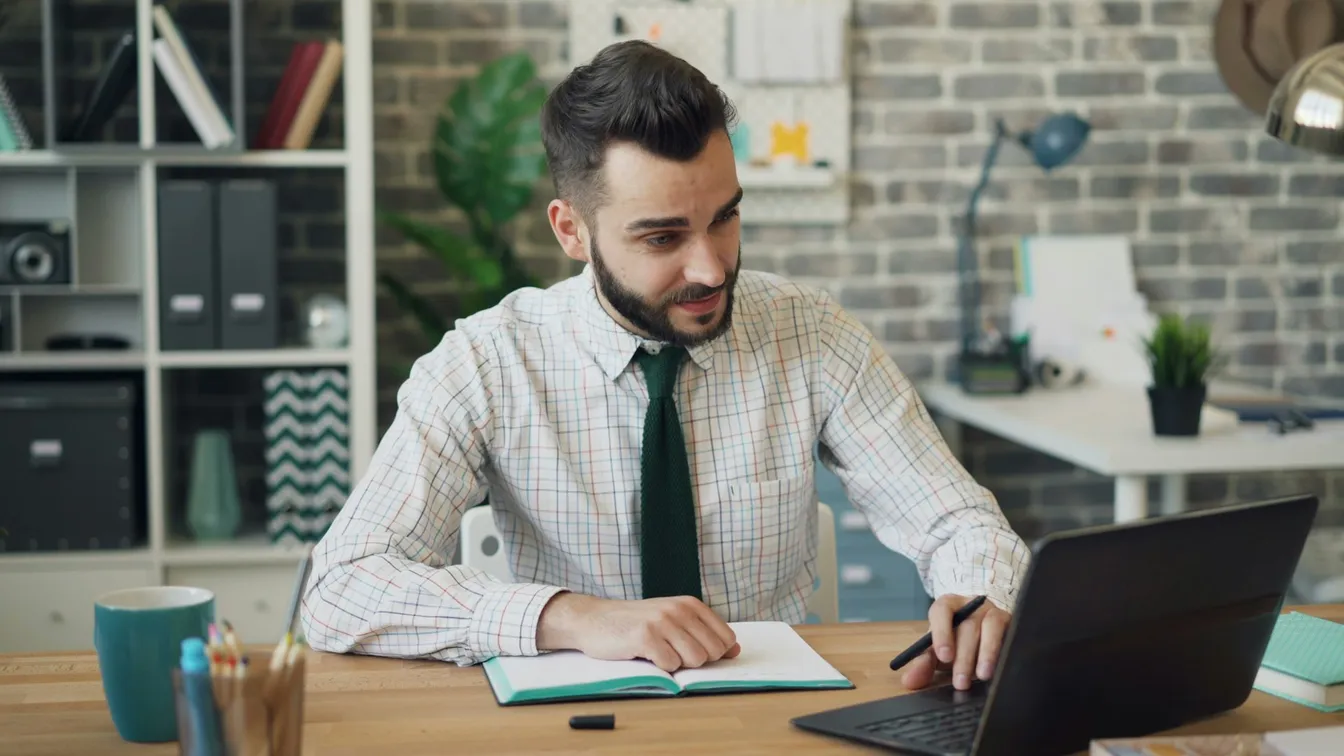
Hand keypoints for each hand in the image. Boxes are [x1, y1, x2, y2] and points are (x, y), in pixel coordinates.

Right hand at [536, 592, 740, 671]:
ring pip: (694, 660)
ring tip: (658, 652)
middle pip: (711, 653)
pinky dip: (659, 667)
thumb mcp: (673, 621)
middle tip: (670, 651)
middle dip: (694, 660)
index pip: (725, 639)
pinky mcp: (645, 637)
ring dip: (676, 664)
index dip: (712, 653)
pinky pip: (670, 666)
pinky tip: (644, 654)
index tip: (689, 649)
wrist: (594, 619)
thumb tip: (736, 650)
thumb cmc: (636, 624)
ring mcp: (663, 622)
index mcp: (690, 604)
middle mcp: (679, 609)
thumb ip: (704, 634)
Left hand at [901, 594, 1010, 691]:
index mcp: (948, 606)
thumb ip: (923, 664)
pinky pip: (1011, 634)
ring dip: (987, 653)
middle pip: (967, 626)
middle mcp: (971, 605)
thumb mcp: (938, 651)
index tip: (944, 656)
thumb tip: (909, 681)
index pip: (942, 610)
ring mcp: (993, 611)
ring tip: (982, 676)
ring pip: (991, 628)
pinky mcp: (1011, 622)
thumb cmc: (955, 640)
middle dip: (964, 656)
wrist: (981, 634)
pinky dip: (1004, 652)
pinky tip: (1002, 669)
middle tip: (960, 682)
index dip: (942, 632)